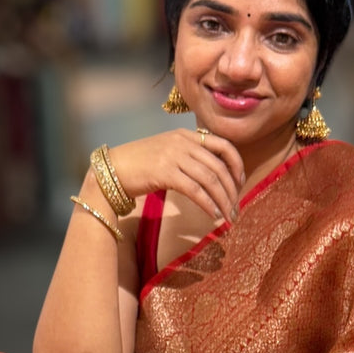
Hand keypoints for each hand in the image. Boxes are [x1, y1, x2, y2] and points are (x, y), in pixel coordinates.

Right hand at [106, 130, 244, 224]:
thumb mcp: (167, 152)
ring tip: (228, 217)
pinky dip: (208, 204)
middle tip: (236, 209)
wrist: (112, 169)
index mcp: (186, 135)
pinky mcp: (165, 172)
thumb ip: (188, 157)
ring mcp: (174, 156)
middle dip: (232, 191)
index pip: (223, 145)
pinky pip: (195, 190)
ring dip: (223, 201)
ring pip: (210, 180)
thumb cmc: (139, 165)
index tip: (240, 183)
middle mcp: (183, 142)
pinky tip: (213, 215)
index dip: (236, 165)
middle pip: (219, 167)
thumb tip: (210, 176)